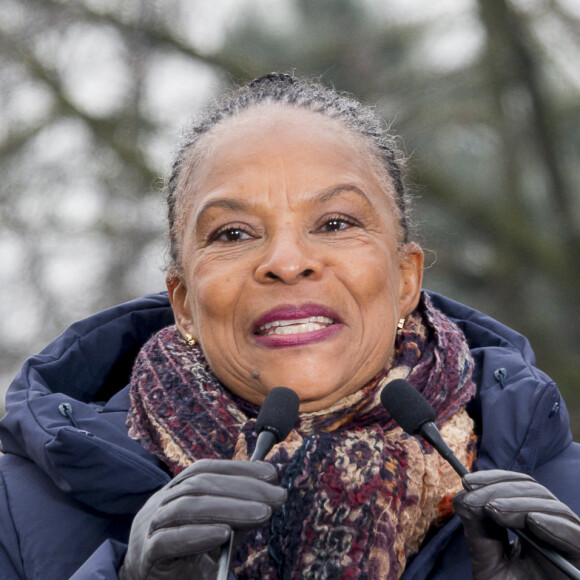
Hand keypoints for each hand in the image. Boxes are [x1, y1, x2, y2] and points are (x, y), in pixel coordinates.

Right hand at [119, 459, 285, 579]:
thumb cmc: (185, 561)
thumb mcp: (214, 534)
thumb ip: (234, 517)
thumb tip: (267, 499)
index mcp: (173, 492)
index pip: (205, 469)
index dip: (239, 468)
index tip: (272, 474)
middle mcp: (159, 504)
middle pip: (200, 484)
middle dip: (243, 487)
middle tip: (276, 496)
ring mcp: (148, 528)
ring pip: (187, 507)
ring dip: (230, 507)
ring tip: (262, 514)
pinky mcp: (146, 557)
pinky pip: (169, 541)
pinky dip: (199, 534)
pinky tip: (225, 534)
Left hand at [453, 469, 579, 579]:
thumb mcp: (490, 563)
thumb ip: (479, 532)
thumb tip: (463, 497)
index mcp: (532, 524)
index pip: (517, 487)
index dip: (493, 479)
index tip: (467, 482)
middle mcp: (554, 528)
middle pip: (532, 491)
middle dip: (500, 489)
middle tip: (476, 499)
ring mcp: (570, 542)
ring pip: (551, 507)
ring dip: (518, 504)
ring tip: (494, 510)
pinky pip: (574, 535)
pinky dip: (554, 524)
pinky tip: (532, 521)